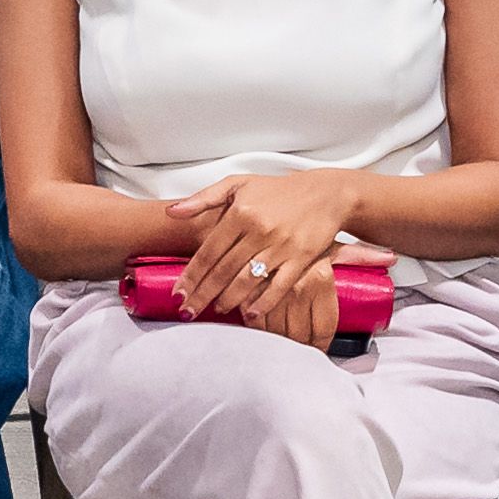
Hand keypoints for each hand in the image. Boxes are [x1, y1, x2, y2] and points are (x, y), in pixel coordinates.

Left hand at [170, 170, 360, 336]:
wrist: (325, 194)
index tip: (178, 293)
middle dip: (202, 294)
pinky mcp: (302, 258)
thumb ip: (203, 198)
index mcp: (241, 212)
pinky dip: (263, 303)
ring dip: (228, 300)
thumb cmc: (279, 191)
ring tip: (216, 311)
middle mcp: (259, 229)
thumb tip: (172, 211)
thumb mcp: (238, 184)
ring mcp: (281, 246)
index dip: (191, 275)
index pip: (208, 251)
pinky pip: (278, 286)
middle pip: (223, 270)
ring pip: (247, 280)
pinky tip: (250, 314)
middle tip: (188, 311)